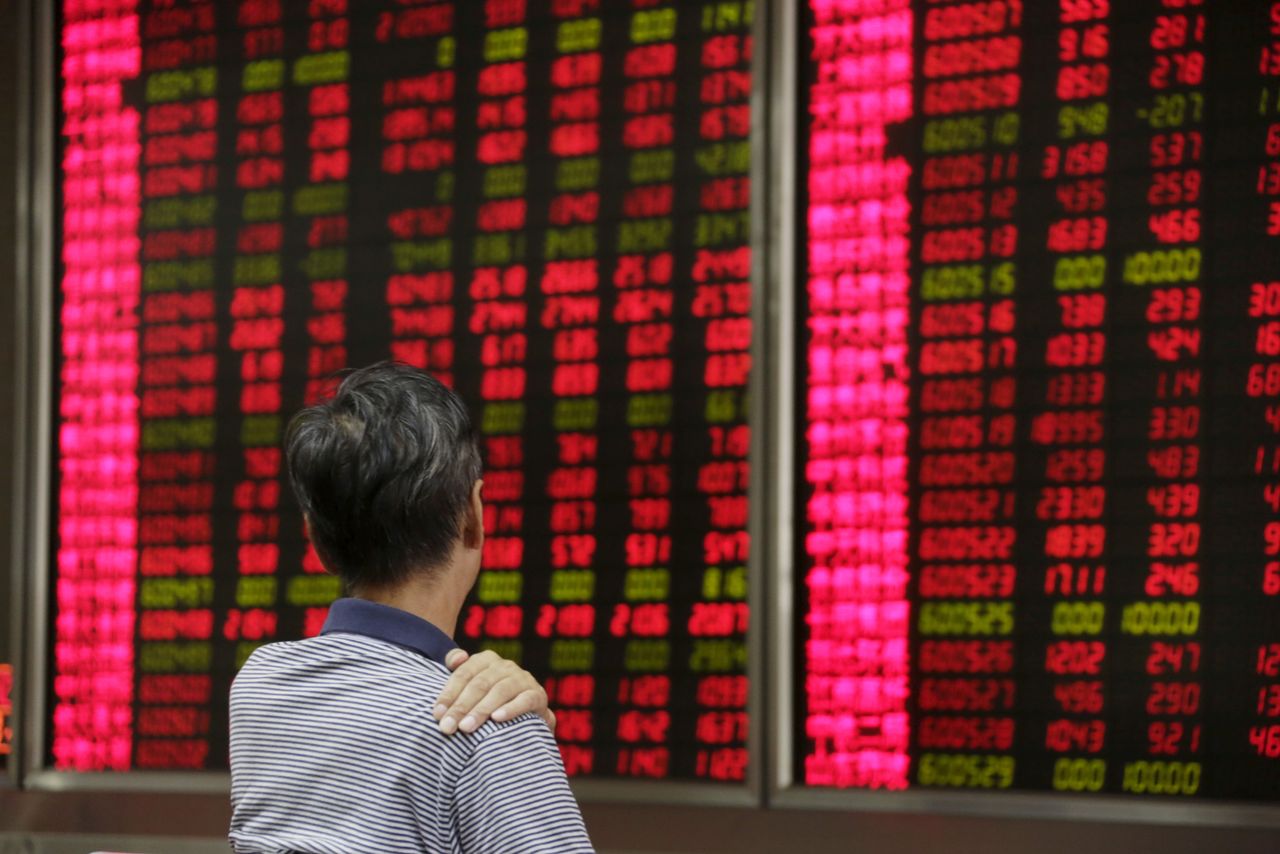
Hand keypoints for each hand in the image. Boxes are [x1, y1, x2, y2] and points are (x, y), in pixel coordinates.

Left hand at [433, 649, 555, 735]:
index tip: (437, 715)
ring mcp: (523, 679)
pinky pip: (524, 700)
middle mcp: (505, 666)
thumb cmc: (489, 700)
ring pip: (499, 691)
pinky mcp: (538, 695)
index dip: (448, 694)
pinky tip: (497, 719)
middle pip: (479, 684)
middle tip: (448, 727)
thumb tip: (457, 659)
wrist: (527, 717)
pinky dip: (511, 709)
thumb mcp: (472, 684)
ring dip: (481, 710)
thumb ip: (458, 669)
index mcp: (486, 660)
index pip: (463, 674)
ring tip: (466, 728)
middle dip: (461, 706)